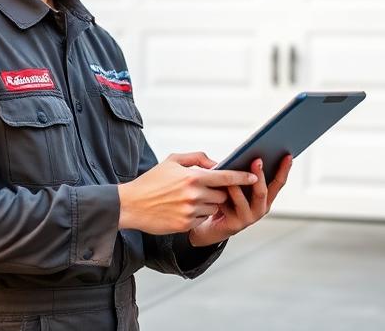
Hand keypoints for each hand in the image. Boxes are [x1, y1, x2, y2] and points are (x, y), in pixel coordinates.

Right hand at [117, 152, 258, 234]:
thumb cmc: (152, 181)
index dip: (242, 176)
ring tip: (190, 199)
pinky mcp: (185, 225)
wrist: (131, 205)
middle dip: (220, 192)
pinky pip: (203, 219)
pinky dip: (198, 215)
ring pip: (214, 208)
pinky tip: (182, 209)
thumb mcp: (172, 161)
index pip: (225, 176)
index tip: (254, 177)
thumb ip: (197, 158)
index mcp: (192, 176)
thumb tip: (217, 163)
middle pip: (223, 195)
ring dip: (209, 204)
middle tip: (207, 189)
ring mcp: (190, 211)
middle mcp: (194, 195)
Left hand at [187, 153, 292, 246]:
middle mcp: (261, 208)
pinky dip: (223, 196)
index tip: (288, 155)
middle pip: (262, 192)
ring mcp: (249, 218)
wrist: (214, 225)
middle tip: (257, 160)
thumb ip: (244, 174)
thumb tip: (244, 154)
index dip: (284, 169)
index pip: (278, 182)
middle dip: (260, 175)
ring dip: (237, 186)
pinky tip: (217, 186)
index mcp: (265, 198)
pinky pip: (228, 207)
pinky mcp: (235, 225)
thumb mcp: (238, 184)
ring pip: (243, 200)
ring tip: (233, 172)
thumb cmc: (227, 199)